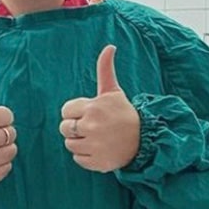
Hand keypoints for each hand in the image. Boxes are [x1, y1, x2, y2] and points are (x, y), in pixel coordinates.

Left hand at [59, 46, 140, 172]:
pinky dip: (86, 156)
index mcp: (93, 107)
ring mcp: (95, 145)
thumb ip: (105, 69)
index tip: (88, 114)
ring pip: (70, 145)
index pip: (65, 111)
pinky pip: (78, 159)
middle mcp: (92, 126)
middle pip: (64, 128)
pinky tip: (99, 149)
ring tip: (97, 138)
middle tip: (92, 127)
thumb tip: (110, 46)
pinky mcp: (97, 162)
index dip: (75, 113)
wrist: (143, 140)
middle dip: (75, 128)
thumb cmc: (123, 113)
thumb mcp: (113, 91)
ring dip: (80, 143)